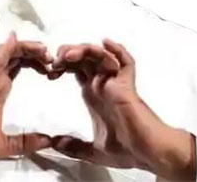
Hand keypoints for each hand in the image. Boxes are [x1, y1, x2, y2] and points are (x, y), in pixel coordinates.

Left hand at [49, 39, 196, 180]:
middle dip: (69, 53)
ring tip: (68, 56)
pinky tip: (106, 43)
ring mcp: (116, 83)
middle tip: (55, 61)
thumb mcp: (93, 149)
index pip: (76, 69)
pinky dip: (117, 51)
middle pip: (85, 57)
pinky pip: (126, 62)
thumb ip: (73, 145)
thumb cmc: (127, 150)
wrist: (146, 155)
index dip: (62, 65)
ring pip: (100, 55)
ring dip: (84, 50)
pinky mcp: (128, 86)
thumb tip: (54, 143)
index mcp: (94, 94)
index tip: (49, 72)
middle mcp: (104, 84)